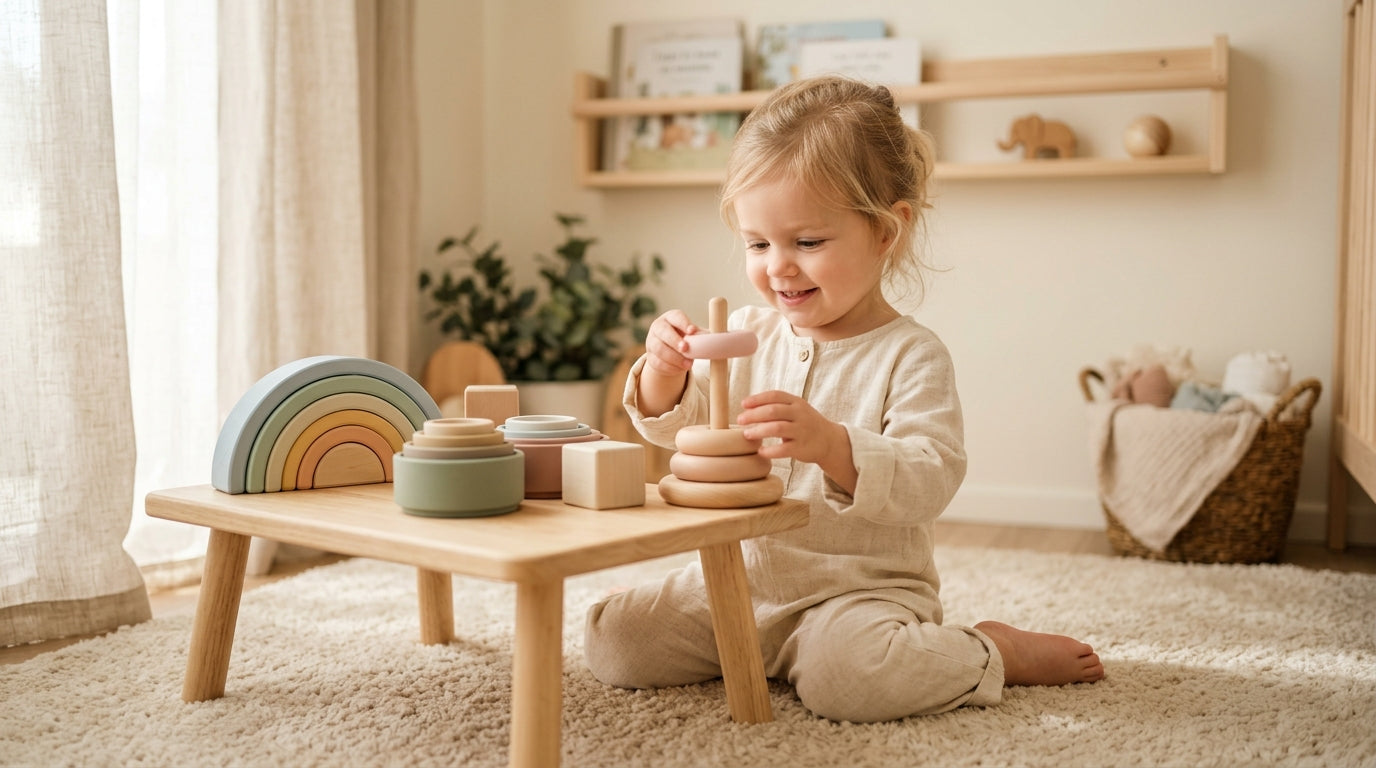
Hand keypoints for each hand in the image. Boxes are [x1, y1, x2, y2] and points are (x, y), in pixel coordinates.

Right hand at [642, 309, 699, 376]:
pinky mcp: (650, 357)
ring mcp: (651, 342)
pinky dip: (671, 367)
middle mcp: (658, 327)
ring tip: (688, 364)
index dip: (683, 323)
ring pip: (659, 349)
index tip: (692, 331)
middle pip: (663, 331)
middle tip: (686, 348)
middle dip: (675, 340)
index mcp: (670, 318)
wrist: (671, 353)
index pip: (676, 317)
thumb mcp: (692, 334)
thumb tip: (712, 338)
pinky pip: (658, 362)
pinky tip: (680, 369)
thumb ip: (700, 335)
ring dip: (674, 357)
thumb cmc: (685, 339)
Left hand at [737, 390, 856, 492]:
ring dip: (759, 431)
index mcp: (796, 402)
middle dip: (754, 415)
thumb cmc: (805, 424)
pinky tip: (760, 451)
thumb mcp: (794, 410)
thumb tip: (746, 409)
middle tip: (740, 420)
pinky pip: (783, 449)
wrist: (829, 441)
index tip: (743, 404)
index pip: (775, 395)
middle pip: (773, 411)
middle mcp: (800, 414)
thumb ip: (775, 407)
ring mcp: (802, 431)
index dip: (757, 399)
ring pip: (777, 428)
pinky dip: (770, 450)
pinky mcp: (802, 448)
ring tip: (747, 435)